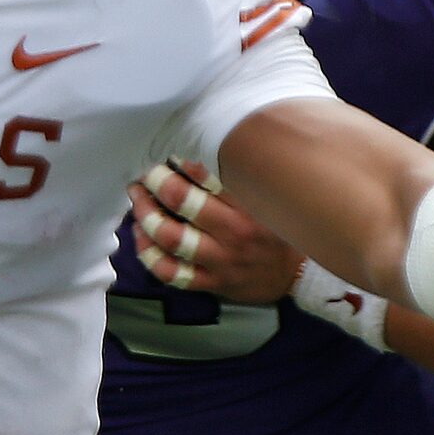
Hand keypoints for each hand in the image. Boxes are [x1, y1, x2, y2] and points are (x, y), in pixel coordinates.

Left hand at [129, 163, 301, 300]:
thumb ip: (238, 178)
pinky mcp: (210, 283)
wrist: (295, 276)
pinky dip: (148, 253)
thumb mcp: (268, 199)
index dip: (179, 161)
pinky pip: (169, 272)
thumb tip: (199, 151)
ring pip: (169, 237)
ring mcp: (220, 260)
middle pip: (182, 202)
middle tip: (145, 175)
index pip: (208, 174)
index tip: (167, 154)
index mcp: (249, 205)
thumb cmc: (276, 229)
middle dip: (156, 183)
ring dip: (145, 216)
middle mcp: (234, 232)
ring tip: (138, 202)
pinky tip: (141, 237)